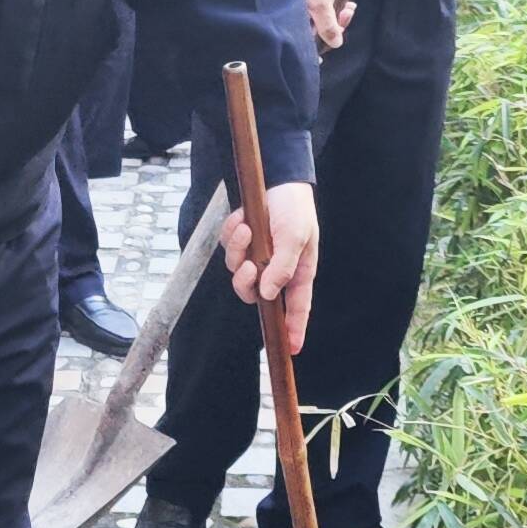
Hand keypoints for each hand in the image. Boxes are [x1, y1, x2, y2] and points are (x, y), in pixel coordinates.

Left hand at [222, 179, 320, 352]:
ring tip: (247, 228)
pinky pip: (228, 248)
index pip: (297, 307)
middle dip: (246, 283)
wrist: (277, 179)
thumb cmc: (295, 209)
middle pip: (254, 294)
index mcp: (297, 272)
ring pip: (237, 271)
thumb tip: (268, 294)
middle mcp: (275, 269)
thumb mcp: (296, 236)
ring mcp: (256, 256)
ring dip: (238, 251)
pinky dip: (232, 235)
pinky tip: (243, 219)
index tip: (292, 348)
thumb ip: (283, 267)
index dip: (294, 329)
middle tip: (250, 266)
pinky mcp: (241, 242)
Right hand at [304, 0, 352, 54]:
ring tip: (349, 7)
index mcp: (297, 23)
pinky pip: (327, 12)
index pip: (308, 45)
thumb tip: (336, 44)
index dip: (319, 50)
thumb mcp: (321, 5)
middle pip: (320, 34)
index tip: (331, 47)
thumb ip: (328, 26)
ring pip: (326, 22)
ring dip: (340, 17)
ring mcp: (305, 10)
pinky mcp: (311, 1)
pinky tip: (347, 3)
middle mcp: (300, 19)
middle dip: (338, 26)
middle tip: (347, 14)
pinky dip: (338, 9)